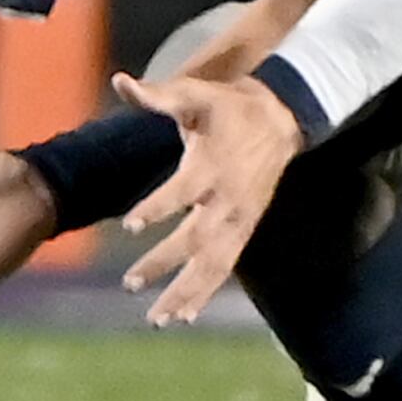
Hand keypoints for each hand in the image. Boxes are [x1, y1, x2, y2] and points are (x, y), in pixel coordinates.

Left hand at [113, 71, 301, 327]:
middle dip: (164, 262)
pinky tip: (183, 316)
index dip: (158, 207)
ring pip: (212, 264)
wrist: (281, 119)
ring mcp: (238, 219)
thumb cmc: (228, 107)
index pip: (183, 191)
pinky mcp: (245, 230)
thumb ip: (157, 95)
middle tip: (130, 283)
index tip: (131, 226)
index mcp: (212, 164)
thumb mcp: (195, 94)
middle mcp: (226, 198)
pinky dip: (205, 293)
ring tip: (157, 319)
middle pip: (195, 239)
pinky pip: (224, 268)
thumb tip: (120, 81)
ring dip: (185, 292)